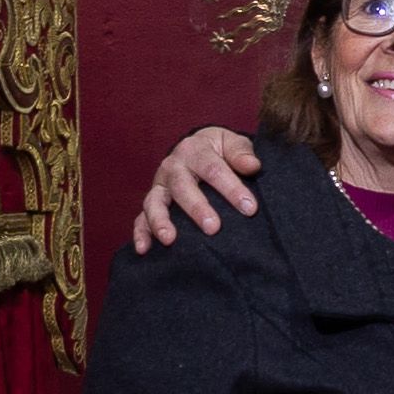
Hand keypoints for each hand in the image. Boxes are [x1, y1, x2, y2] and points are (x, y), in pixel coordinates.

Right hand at [131, 128, 263, 252]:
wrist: (196, 148)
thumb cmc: (219, 150)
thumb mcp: (231, 143)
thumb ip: (241, 153)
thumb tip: (253, 166)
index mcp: (194, 150)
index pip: (213, 169)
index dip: (231, 188)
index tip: (249, 208)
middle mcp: (173, 167)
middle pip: (182, 187)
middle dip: (197, 208)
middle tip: (213, 228)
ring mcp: (159, 186)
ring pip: (155, 202)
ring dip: (161, 221)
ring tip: (170, 239)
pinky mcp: (152, 203)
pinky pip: (141, 218)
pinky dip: (140, 233)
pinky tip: (144, 250)